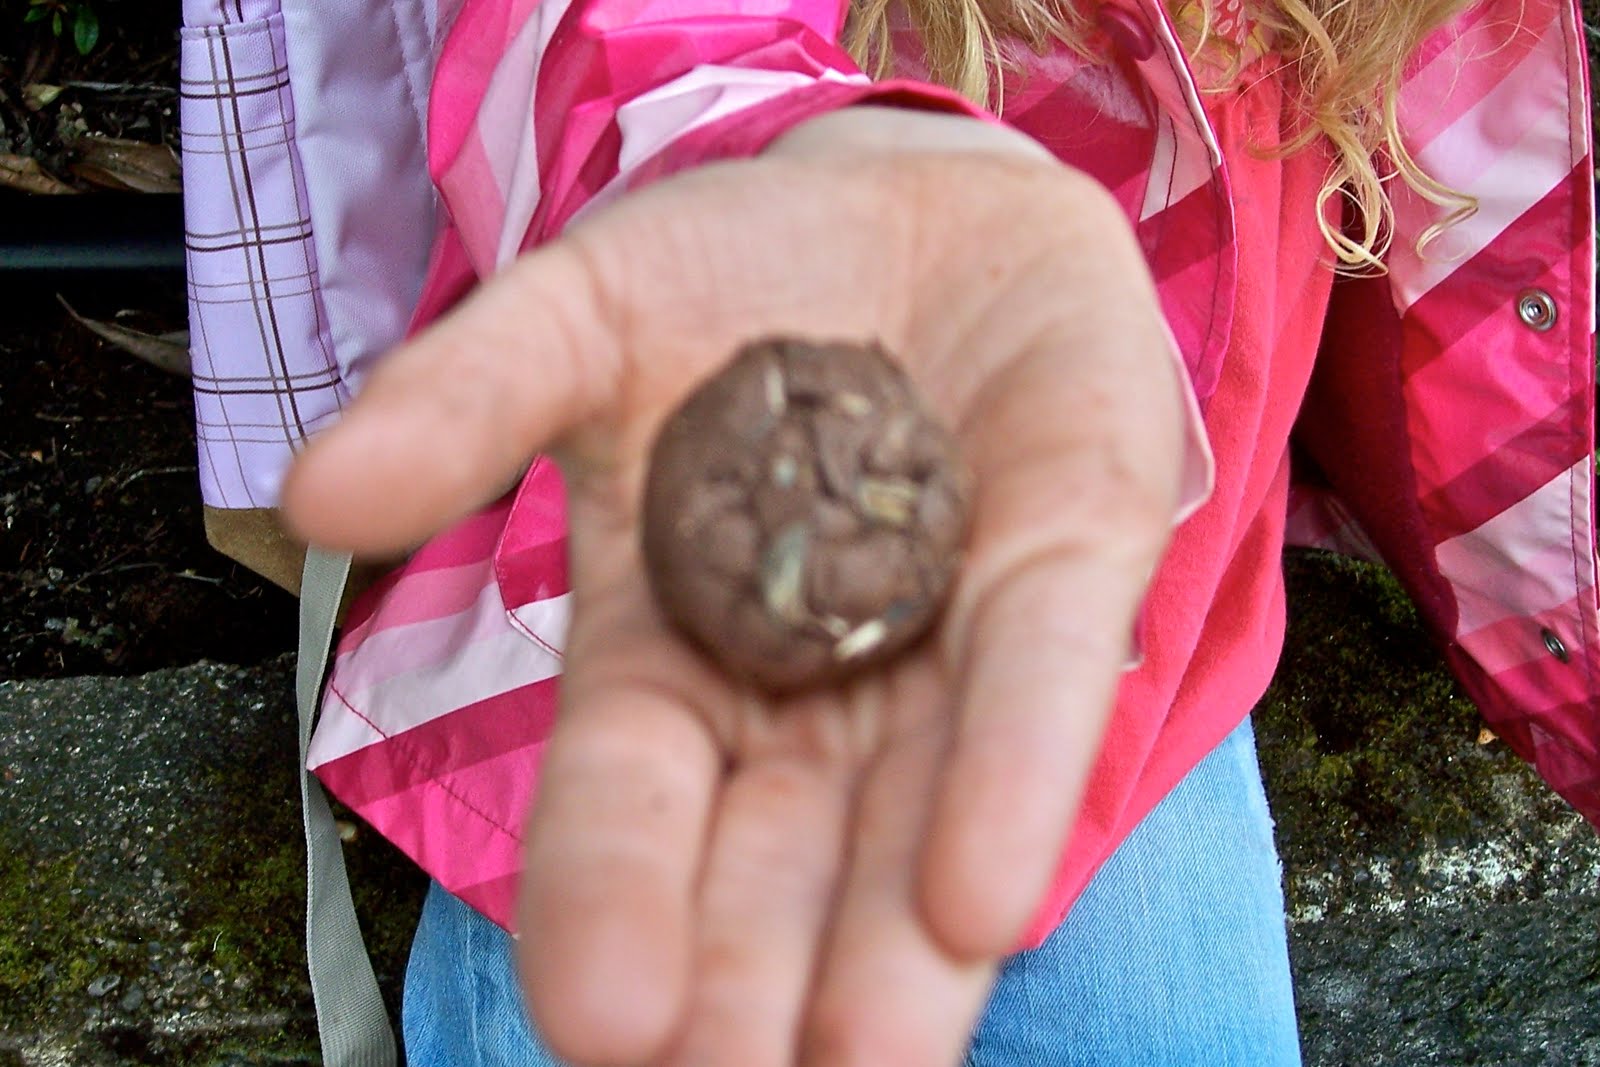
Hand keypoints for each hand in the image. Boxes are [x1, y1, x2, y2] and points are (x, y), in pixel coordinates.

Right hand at [284, 109, 1188, 1066]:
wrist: (913, 204)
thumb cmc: (733, 274)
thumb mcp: (582, 313)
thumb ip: (468, 398)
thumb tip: (314, 496)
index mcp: (673, 651)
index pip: (628, 801)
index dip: (609, 901)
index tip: (601, 1020)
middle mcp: (810, 683)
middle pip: (776, 855)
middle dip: (754, 980)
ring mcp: (945, 637)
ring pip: (916, 816)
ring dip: (896, 954)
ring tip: (871, 1060)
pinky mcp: (1071, 562)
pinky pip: (1044, 674)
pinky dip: (1016, 775)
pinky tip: (982, 895)